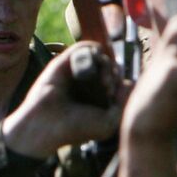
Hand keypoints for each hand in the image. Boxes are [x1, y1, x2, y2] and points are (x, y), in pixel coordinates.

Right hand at [0, 41, 123, 158]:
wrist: (47, 125)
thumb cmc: (76, 128)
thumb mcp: (108, 123)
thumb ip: (124, 103)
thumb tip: (129, 82)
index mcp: (96, 97)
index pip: (116, 80)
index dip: (121, 83)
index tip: (116, 96)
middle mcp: (86, 83)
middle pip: (110, 65)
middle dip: (114, 73)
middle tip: (108, 88)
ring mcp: (75, 72)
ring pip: (99, 55)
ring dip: (106, 63)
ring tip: (103, 81)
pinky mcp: (64, 62)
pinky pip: (84, 47)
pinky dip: (92, 53)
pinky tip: (92, 69)